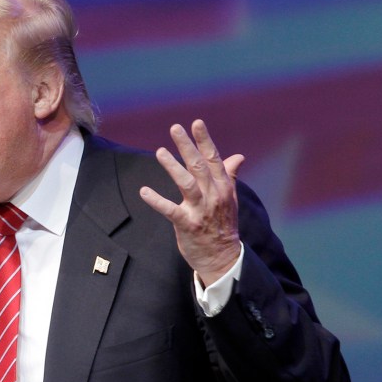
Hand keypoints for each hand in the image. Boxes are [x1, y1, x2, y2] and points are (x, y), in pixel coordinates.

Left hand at [139, 120, 244, 286]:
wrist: (223, 258)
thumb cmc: (223, 225)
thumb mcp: (230, 199)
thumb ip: (230, 176)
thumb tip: (238, 156)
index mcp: (223, 188)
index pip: (214, 159)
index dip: (204, 140)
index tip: (196, 123)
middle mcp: (213, 196)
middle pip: (199, 166)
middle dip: (187, 146)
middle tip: (175, 128)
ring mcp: (200, 210)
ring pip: (187, 184)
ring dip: (173, 167)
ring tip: (160, 152)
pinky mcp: (187, 224)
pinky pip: (170, 210)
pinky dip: (156, 201)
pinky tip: (144, 191)